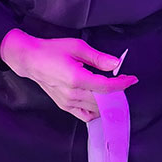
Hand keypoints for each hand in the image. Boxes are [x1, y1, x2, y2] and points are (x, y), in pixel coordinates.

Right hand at [0, 29, 137, 122]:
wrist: (30, 60)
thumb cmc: (51, 50)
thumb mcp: (77, 47)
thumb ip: (98, 57)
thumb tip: (115, 64)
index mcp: (76, 78)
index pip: (106, 86)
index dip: (122, 84)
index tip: (132, 79)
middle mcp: (72, 94)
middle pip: (103, 100)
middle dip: (117, 92)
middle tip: (124, 82)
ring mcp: (67, 102)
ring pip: (96, 109)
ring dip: (108, 101)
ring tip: (114, 90)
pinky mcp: (64, 106)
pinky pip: (85, 115)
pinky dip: (96, 111)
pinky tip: (101, 102)